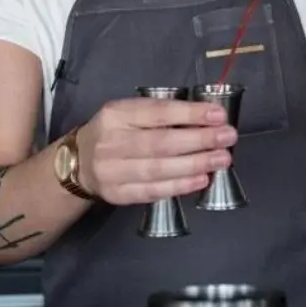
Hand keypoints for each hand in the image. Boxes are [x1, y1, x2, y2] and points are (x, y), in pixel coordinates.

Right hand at [73, 98, 236, 204]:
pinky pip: (152, 191)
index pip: (158, 112)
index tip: (218, 116)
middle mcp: (111, 142)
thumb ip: (159, 114)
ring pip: (159, 169)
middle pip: (161, 143)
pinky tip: (201, 180)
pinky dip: (179, 186)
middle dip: (199, 140)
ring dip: (195, 164)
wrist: (78, 162)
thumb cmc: (114, 131)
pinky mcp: (117, 194)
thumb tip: (206, 118)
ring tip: (221, 159)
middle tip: (228, 138)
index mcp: (116, 114)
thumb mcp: (128, 112)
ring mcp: (112, 171)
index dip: (190, 114)